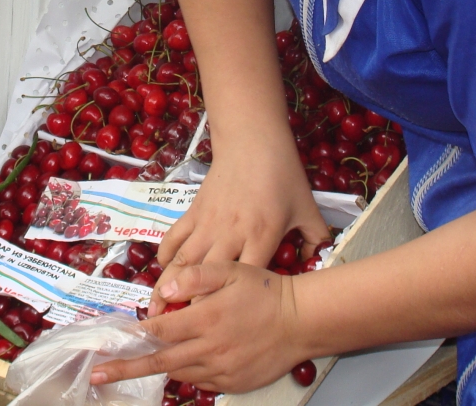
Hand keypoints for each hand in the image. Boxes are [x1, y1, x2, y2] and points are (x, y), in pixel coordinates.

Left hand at [93, 262, 307, 392]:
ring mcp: (221, 369)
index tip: (110, 341)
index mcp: (205, 318)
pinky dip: (186, 374)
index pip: (159, 330)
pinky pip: (201, 382)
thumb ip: (195, 276)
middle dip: (125, 368)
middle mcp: (209, 348)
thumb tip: (163, 289)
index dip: (134, 335)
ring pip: (179, 372)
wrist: (301, 320)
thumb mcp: (231, 270)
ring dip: (157, 369)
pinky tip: (182, 364)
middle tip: (97, 375)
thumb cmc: (264, 290)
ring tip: (133, 367)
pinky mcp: (233, 383)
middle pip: (159, 360)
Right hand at [150, 133, 327, 314]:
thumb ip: (314, 238)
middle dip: (190, 308)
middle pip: (205, 279)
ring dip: (168, 289)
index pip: (244, 281)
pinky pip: (173, 239)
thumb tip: (316, 264)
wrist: (253, 140)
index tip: (223, 330)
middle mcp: (231, 234)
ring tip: (159, 314)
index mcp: (261, 236)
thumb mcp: (306, 207)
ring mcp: (208, 223)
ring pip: (182, 262)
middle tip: (180, 333)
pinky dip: (164, 259)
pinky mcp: (192, 211)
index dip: (231, 307)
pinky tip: (162, 274)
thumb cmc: (283, 175)